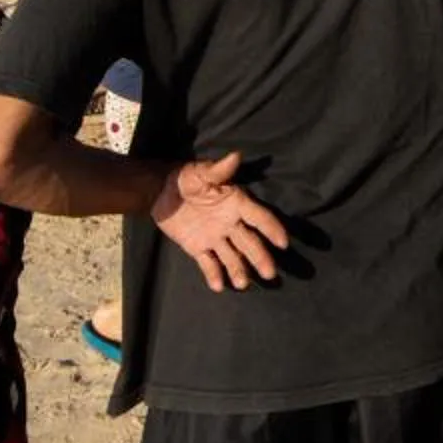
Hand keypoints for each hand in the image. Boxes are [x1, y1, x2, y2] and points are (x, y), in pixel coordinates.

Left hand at [152, 152, 289, 292]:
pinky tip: (218, 286)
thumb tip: (236, 155)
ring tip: (243, 284)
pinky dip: (214, 274)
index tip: (283, 243)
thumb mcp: (200, 173)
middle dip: (260, 257)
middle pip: (249, 242)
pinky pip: (208, 263)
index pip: (258, 218)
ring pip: (231, 256)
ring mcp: (214, 236)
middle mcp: (229, 222)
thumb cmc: (183, 178)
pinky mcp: (198, 247)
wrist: (158, 192)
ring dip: (238, 270)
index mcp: (234, 204)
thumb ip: (219, 170)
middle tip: (270, 274)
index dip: (272, 229)